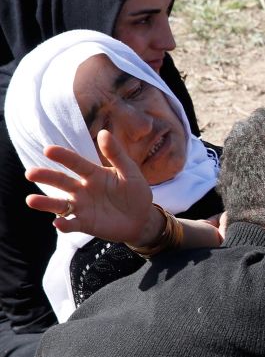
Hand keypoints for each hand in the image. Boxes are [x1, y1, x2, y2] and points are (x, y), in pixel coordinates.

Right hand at [24, 129, 159, 244]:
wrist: (143, 219)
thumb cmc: (135, 192)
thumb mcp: (130, 172)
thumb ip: (117, 154)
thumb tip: (104, 132)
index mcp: (92, 173)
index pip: (75, 163)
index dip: (63, 156)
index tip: (48, 149)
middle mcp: (82, 189)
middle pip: (61, 181)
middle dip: (46, 177)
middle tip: (30, 173)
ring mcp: (82, 207)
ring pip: (60, 204)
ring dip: (46, 203)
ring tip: (30, 200)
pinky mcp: (85, 223)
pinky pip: (72, 223)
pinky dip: (64, 224)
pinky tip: (58, 223)